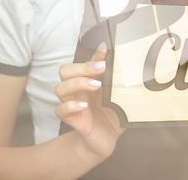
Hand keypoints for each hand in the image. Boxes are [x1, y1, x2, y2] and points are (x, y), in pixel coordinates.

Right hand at [55, 43, 124, 161]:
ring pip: (60, 88)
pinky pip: (60, 111)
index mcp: (89, 81)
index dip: (93, 55)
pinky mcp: (73, 120)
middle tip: (102, 68)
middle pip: (65, 70)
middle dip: (83, 67)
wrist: (106, 139)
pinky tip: (85, 106)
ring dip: (78, 83)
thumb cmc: (111, 115)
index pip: (85, 62)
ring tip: (97, 86)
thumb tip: (128, 63)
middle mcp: (78, 91)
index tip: (105, 49)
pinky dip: (70, 106)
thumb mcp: (118, 96)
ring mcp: (74, 104)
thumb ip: (119, 80)